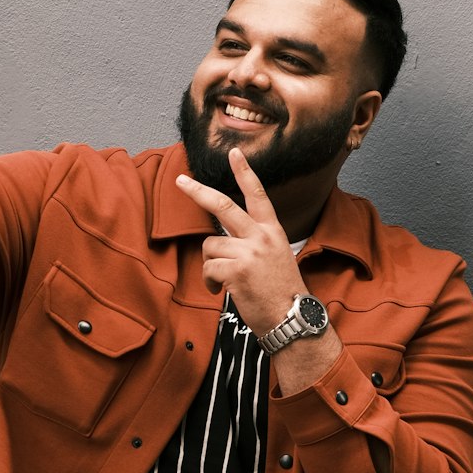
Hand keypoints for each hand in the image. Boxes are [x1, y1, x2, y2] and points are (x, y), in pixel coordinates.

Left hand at [175, 146, 304, 336]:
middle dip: (197, 191)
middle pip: (223, 206)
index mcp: (272, 232)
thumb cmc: (282, 294)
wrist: (292, 320)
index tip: (234, 153)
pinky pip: (208, 269)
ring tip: (224, 281)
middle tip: (180, 180)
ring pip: (209, 247)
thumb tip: (221, 242)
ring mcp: (249, 252)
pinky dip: (210, 283)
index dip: (245, 172)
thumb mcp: (276, 259)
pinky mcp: (237, 271)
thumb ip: (253, 244)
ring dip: (209, 266)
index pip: (257, 195)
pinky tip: (222, 291)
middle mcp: (261, 237)